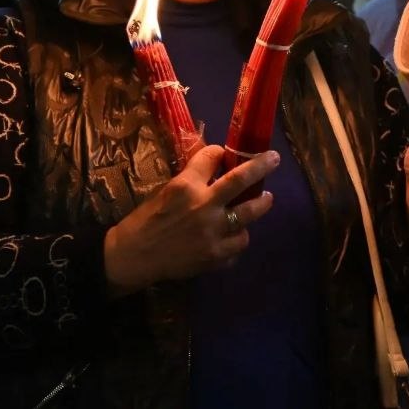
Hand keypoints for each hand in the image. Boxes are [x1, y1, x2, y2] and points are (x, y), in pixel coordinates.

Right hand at [103, 144, 278, 296]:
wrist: (134, 256)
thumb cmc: (146, 220)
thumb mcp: (165, 191)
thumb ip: (192, 180)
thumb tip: (216, 168)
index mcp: (186, 185)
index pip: (212, 157)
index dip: (221, 152)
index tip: (226, 152)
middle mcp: (203, 206)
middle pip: (241, 180)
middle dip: (261, 166)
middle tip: (273, 159)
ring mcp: (212, 232)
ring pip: (249, 214)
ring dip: (260, 205)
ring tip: (264, 200)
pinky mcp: (215, 256)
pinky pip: (239, 244)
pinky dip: (239, 238)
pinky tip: (235, 235)